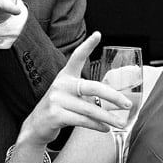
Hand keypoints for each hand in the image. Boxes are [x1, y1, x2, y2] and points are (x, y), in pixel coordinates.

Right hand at [16, 32, 132, 146]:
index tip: (97, 34)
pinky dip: (97, 126)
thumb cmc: (59, 108)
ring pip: (90, 109)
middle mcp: (61, 85)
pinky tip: (105, 128)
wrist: (35, 126)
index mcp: (65, 76)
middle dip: (113, 96)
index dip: (87, 46)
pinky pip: (83, 121)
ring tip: (120, 123)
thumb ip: (87, 94)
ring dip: (108, 118)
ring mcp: (57, 100)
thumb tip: (115, 101)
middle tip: (127, 104)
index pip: (76, 57)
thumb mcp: (69, 95)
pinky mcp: (56, 115)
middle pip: (93, 87)